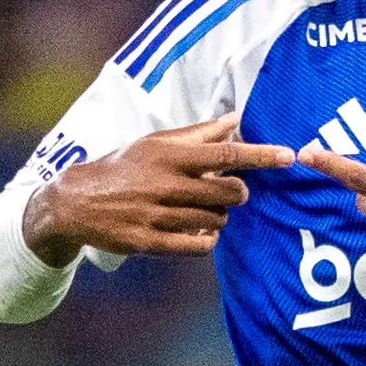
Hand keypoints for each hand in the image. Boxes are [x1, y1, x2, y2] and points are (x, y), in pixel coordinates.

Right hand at [24, 116, 300, 264]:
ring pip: (216, 220)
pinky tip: (200, 231)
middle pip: (228, 192)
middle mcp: (164, 184)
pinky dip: (208, 239)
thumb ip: (198, 134)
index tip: (289, 156)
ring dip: (219, 216)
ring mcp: (156, 215)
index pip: (227, 154)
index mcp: (168, 154)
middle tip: (230, 191)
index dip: (261, 156)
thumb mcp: (155, 143)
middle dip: (237, 193)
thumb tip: (235, 119)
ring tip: (202, 208)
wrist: (76, 202)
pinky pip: (199, 246)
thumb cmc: (123, 167)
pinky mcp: (149, 243)